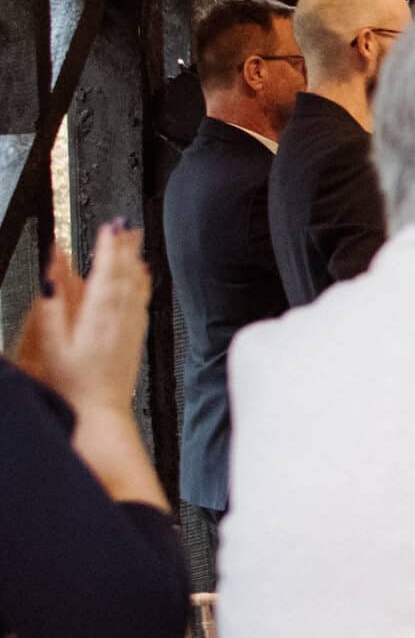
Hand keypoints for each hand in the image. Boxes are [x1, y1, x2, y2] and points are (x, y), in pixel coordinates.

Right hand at [15, 230, 166, 507]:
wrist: (99, 414)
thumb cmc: (71, 385)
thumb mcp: (50, 345)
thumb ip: (50, 307)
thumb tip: (50, 277)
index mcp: (99, 317)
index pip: (107, 273)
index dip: (108, 248)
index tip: (109, 226)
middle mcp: (120, 320)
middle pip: (126, 275)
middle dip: (125, 248)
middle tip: (126, 223)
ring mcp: (130, 330)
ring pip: (136, 287)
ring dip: (134, 261)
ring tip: (134, 241)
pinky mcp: (134, 340)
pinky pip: (141, 303)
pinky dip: (141, 284)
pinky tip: (141, 277)